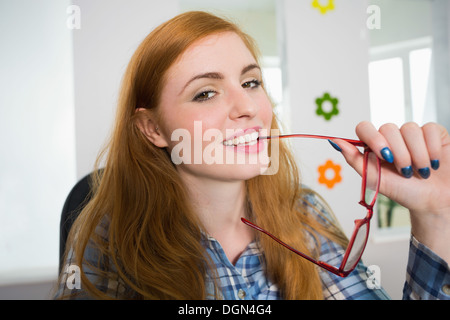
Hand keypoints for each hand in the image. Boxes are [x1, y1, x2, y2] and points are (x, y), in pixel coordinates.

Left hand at [333, 121, 449, 262]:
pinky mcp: (433, 133)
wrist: (433, 203)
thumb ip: (354, 159)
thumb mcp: (375, 179)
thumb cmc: (404, 192)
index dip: (374, 138)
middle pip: (388, 128)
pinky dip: (432, 148)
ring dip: (417, 155)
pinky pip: (429, 129)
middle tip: (405, 172)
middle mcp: (392, 137)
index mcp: (374, 146)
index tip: (384, 156)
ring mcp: (412, 134)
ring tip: (421, 172)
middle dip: (398, 153)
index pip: (364, 127)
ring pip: (410, 128)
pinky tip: (434, 163)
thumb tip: (334, 141)